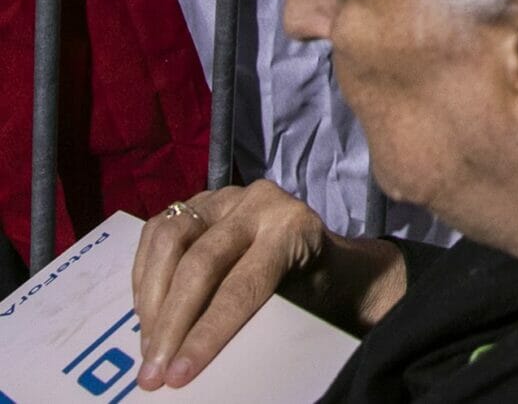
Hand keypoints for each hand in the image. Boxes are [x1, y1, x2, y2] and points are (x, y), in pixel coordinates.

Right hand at [131, 181, 404, 389]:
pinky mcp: (198, 199)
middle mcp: (259, 202)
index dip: (206, 333)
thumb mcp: (299, 305)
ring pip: (169, 240)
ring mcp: (226, 196)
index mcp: (293, 228)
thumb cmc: (312, 287)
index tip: (178, 375)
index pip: (242, 286)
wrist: (318, 251)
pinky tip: (146, 315)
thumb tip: (205, 365)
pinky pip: (155, 232)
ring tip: (147, 348)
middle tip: (153, 373)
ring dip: (151, 301)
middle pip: (200, 262)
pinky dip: (145, 277)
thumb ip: (259, 323)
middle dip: (170, 324)